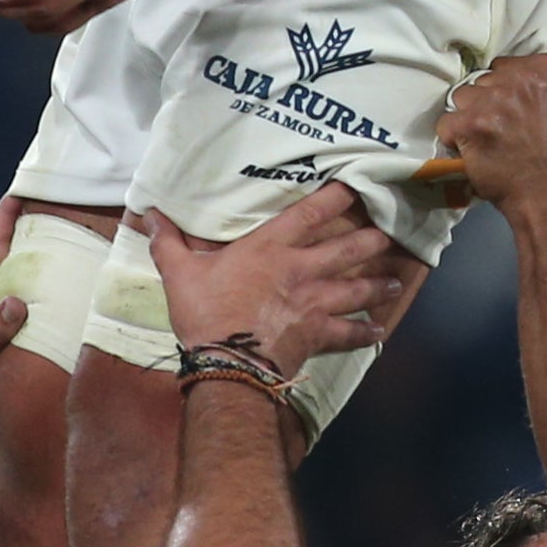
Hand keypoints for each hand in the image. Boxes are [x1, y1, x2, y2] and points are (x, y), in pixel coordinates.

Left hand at [0, 195, 32, 436]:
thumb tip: (19, 301)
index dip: (3, 222)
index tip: (17, 193)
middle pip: (4, 255)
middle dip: (20, 227)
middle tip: (43, 203)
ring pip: (14, 275)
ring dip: (31, 253)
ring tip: (55, 233)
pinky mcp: (4, 332)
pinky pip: (24, 296)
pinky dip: (37, 282)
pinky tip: (55, 284)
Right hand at [141, 186, 402, 380]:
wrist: (228, 361)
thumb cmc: (205, 312)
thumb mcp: (180, 272)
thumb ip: (169, 241)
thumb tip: (150, 212)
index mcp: (271, 247)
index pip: (311, 213)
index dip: (337, 196)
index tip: (358, 185)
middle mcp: (301, 268)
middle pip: (347, 248)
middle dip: (371, 239)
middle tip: (391, 232)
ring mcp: (314, 301)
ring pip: (356, 287)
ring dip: (377, 284)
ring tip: (396, 280)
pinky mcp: (318, 333)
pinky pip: (348, 332)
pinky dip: (364, 332)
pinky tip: (379, 331)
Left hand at [434, 50, 546, 207]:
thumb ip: (543, 88)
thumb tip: (522, 81)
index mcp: (544, 70)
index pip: (506, 65)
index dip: (503, 87)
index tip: (507, 104)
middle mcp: (518, 79)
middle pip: (482, 80)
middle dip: (486, 101)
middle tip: (498, 127)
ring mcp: (492, 101)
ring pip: (461, 97)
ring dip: (468, 117)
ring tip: (484, 139)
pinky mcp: (469, 124)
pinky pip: (446, 123)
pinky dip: (454, 138)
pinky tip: (471, 151)